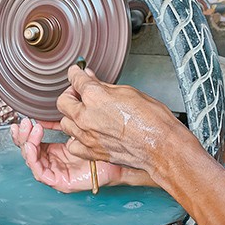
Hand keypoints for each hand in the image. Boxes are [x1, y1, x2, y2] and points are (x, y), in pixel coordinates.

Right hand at [10, 117, 130, 192]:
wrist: (119, 162)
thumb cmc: (104, 147)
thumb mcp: (80, 128)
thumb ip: (68, 118)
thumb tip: (62, 99)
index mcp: (58, 153)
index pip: (36, 143)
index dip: (27, 133)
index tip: (26, 119)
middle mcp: (55, 163)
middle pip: (30, 151)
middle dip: (23, 136)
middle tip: (24, 123)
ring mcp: (57, 173)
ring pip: (32, 161)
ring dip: (26, 143)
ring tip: (31, 130)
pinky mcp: (60, 182)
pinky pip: (40, 172)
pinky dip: (33, 157)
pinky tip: (33, 144)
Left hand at [56, 66, 193, 177]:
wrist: (161, 146)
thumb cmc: (152, 119)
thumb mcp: (128, 92)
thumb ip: (104, 86)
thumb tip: (91, 78)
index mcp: (95, 97)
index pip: (75, 79)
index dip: (76, 73)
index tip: (77, 73)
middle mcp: (86, 117)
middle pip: (63, 101)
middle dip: (71, 95)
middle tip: (81, 94)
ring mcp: (87, 136)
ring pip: (65, 123)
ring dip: (72, 117)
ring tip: (85, 115)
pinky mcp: (92, 152)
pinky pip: (72, 144)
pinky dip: (76, 139)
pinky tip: (86, 134)